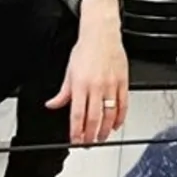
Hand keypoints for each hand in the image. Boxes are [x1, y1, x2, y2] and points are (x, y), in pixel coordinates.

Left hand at [46, 2, 128, 143]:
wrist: (102, 33)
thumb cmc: (86, 49)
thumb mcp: (69, 71)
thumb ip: (62, 92)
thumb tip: (52, 104)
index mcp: (80, 84)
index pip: (77, 114)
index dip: (76, 131)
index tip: (76, 140)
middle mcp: (96, 86)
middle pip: (94, 118)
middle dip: (91, 135)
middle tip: (88, 143)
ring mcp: (111, 85)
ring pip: (110, 114)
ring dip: (105, 130)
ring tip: (101, 137)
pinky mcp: (123, 83)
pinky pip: (124, 105)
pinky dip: (120, 118)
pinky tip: (116, 125)